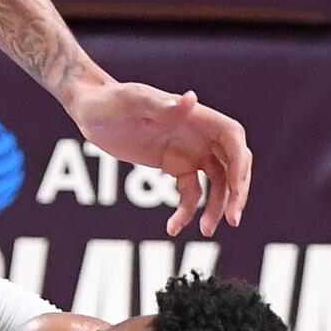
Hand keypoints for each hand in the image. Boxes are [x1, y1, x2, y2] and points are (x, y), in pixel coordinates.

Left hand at [67, 80, 251, 236]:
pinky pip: (190, 191)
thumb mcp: (131, 102)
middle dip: (236, 191)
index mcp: (196, 115)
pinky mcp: (174, 165)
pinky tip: (173, 228)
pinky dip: (186, 211)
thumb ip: (161, 106)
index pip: (232, 138)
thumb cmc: (110, 101)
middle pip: (231, 163)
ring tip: (205, 231)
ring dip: (215, 206)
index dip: (240, 163)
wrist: (90, 111)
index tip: (237, 190)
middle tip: (233, 219)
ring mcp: (189, 150)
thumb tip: (191, 99)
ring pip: (215, 182)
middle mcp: (199, 133)